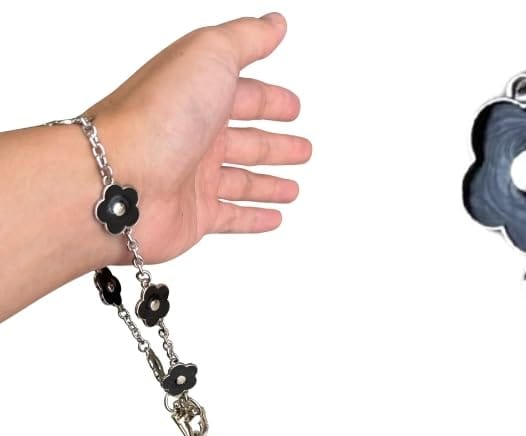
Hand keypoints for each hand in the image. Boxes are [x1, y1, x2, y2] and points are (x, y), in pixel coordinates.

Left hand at [88, 12, 310, 264]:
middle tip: (302, 149)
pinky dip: (254, 218)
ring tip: (292, 188)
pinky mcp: (195, 215)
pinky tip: (272, 217)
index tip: (294, 107)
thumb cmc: (156, 115)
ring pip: (242, 181)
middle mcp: (195, 136)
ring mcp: (195, 177)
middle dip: (276, 145)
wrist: (120, 178)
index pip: (244, 96)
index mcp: (199, 97)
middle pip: (246, 140)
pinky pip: (233, 217)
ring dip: (268, 183)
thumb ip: (245, 38)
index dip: (272, 100)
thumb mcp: (208, 56)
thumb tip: (274, 23)